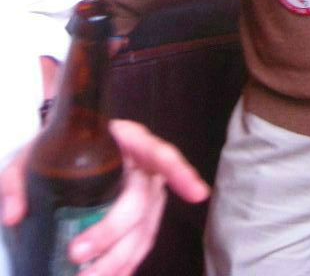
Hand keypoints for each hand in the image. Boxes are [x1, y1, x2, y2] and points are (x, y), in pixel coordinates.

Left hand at [1, 120, 209, 275]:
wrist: (63, 156)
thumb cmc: (56, 149)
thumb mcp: (32, 156)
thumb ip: (17, 180)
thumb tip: (14, 214)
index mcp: (127, 141)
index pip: (161, 154)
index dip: (180, 173)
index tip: (196, 195)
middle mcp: (143, 168)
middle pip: (141, 204)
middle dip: (111, 232)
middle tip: (77, 255)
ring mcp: (144, 196)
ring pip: (143, 232)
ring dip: (119, 260)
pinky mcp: (138, 220)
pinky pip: (140, 245)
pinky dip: (127, 265)